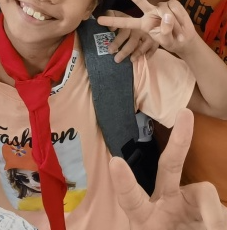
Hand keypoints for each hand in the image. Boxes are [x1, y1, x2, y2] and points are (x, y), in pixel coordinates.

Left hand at [97, 0, 199, 56]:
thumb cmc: (172, 41)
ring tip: (177, 31)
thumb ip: (165, 31)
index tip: (99, 19)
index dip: (113, 21)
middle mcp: (149, 13)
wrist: (185, 39)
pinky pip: (174, 8)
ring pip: (165, 10)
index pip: (125, 22)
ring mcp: (160, 7)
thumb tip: (166, 16)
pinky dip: (180, 17)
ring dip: (174, 23)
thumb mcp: (166, 42)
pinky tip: (181, 23)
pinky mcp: (171, 3)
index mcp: (143, 24)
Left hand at [110, 109, 226, 229]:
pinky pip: (221, 211)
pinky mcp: (211, 210)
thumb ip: (158, 226)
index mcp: (143, 213)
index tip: (115, 162)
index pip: (130, 198)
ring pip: (204, 191)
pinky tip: (215, 227)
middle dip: (178, 140)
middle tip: (185, 113)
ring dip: (213, 215)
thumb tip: (207, 222)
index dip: (123, 182)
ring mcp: (189, 203)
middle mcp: (165, 201)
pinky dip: (220, 221)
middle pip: (169, 165)